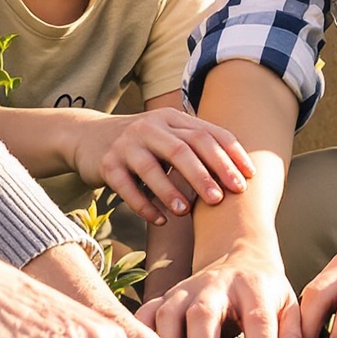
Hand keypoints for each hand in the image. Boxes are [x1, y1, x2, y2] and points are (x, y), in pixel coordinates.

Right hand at [71, 106, 252, 223]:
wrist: (88, 136)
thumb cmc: (142, 142)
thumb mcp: (168, 135)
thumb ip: (197, 145)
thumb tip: (242, 172)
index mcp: (172, 118)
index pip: (207, 134)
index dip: (229, 155)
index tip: (247, 178)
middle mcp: (150, 127)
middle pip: (182, 149)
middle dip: (205, 174)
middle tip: (222, 199)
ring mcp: (126, 145)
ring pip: (152, 168)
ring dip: (171, 192)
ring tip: (186, 213)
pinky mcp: (107, 164)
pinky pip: (127, 187)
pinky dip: (144, 205)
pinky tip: (160, 219)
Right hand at [136, 243, 302, 337]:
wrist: (238, 257)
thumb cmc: (266, 294)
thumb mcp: (290, 308)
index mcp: (253, 288)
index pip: (258, 317)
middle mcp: (215, 285)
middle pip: (204, 314)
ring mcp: (184, 290)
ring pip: (168, 314)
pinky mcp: (163, 297)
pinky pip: (144, 315)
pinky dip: (139, 337)